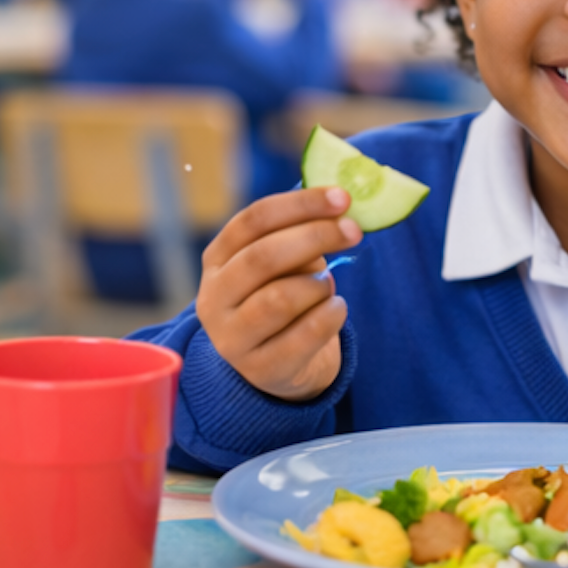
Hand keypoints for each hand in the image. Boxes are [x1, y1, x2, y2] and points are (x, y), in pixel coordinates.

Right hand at [196, 187, 362, 401]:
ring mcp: (232, 338)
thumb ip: (301, 234)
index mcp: (217, 259)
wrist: (279, 364)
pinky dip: (330, 315)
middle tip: (354, 230)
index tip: (342, 198)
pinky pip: (304, 335)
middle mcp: (214, 298)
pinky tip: (336, 309)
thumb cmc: (285, 296)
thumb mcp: (284, 263)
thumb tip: (341, 206)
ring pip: (280, 298)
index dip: (300, 204)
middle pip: (263, 256)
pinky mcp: (261, 369)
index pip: (253, 220)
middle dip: (315, 237)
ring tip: (328, 286)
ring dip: (318, 285)